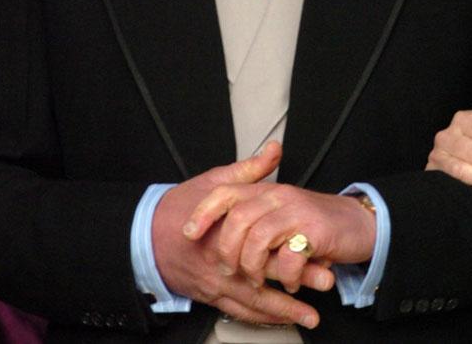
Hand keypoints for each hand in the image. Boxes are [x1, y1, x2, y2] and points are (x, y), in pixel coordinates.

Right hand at [151, 143, 329, 328]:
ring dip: (284, 310)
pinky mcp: (210, 296)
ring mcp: (216, 285)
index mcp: (228, 235)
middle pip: (267, 278)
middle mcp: (223, 265)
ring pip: (254, 303)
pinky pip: (238, 312)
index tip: (325, 252)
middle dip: (299, 282)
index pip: (270, 247)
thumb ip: (249, 170)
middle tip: (327, 282)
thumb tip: (274, 151)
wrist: (144, 236)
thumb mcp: (214, 182)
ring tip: (311, 314)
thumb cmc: (179, 208)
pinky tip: (280, 320)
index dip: (299, 252)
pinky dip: (260, 318)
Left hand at [184, 156, 377, 292]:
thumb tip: (217, 220)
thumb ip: (252, 209)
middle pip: (237, 219)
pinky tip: (291, 283)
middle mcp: (280, 196)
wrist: (359, 224)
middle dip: (228, 251)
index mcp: (267, 191)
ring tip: (258, 280)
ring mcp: (297, 212)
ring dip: (254, 267)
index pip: (225, 193)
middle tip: (231, 270)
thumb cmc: (316, 222)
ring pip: (258, 239)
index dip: (203, 213)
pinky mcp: (315, 231)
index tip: (188, 234)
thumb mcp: (281, 210)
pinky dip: (287, 277)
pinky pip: (289, 258)